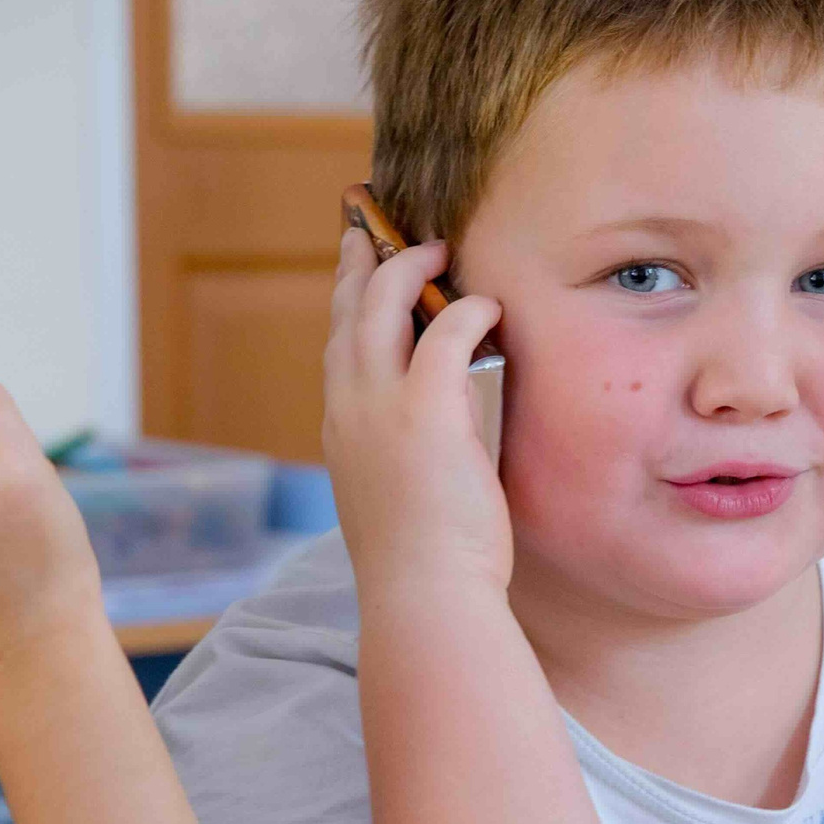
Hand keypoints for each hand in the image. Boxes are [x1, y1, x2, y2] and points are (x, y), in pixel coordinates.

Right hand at [321, 228, 511, 594]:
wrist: (423, 594)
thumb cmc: (424, 562)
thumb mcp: (399, 493)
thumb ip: (405, 451)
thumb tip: (441, 425)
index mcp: (341, 429)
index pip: (337, 347)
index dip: (346, 301)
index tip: (357, 272)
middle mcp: (348, 409)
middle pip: (346, 312)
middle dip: (361, 263)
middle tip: (372, 229)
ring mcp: (379, 408)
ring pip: (381, 307)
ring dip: (408, 268)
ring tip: (436, 248)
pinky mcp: (424, 412)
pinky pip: (443, 335)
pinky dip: (465, 310)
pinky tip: (486, 304)